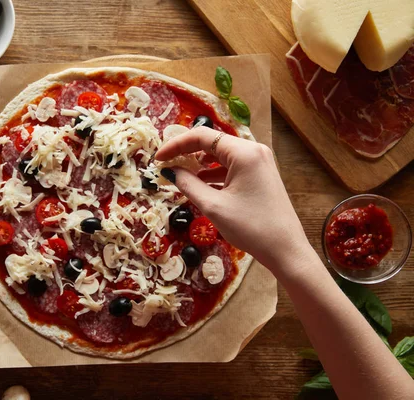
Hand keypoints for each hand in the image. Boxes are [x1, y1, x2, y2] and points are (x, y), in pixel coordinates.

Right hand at [155, 127, 310, 273]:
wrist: (286, 249)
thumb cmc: (251, 227)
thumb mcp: (213, 206)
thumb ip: (188, 184)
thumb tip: (170, 172)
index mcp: (244, 152)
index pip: (202, 136)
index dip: (175, 145)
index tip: (157, 159)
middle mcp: (253, 150)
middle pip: (212, 142)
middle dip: (187, 152)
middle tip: (166, 165)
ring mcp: (259, 162)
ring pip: (221, 155)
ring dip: (199, 164)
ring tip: (180, 176)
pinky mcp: (261, 175)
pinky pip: (231, 167)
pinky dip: (213, 174)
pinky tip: (200, 186)